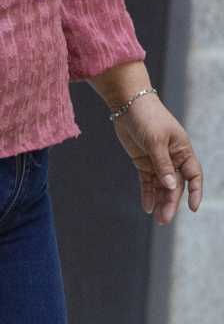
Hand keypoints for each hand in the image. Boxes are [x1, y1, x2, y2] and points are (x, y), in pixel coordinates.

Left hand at [112, 94, 203, 222]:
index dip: (195, 192)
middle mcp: (173, 158)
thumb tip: (171, 186)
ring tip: (158, 219)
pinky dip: (147, 194)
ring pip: (162, 186)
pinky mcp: (143, 162)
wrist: (127, 104)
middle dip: (171, 202)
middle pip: (176, 185)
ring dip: (160, 201)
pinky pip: (147, 181)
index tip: (194, 208)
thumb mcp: (156, 140)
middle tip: (165, 219)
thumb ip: (162, 163)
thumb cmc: (147, 117)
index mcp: (183, 151)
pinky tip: (147, 207)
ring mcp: (157, 161)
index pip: (193, 176)